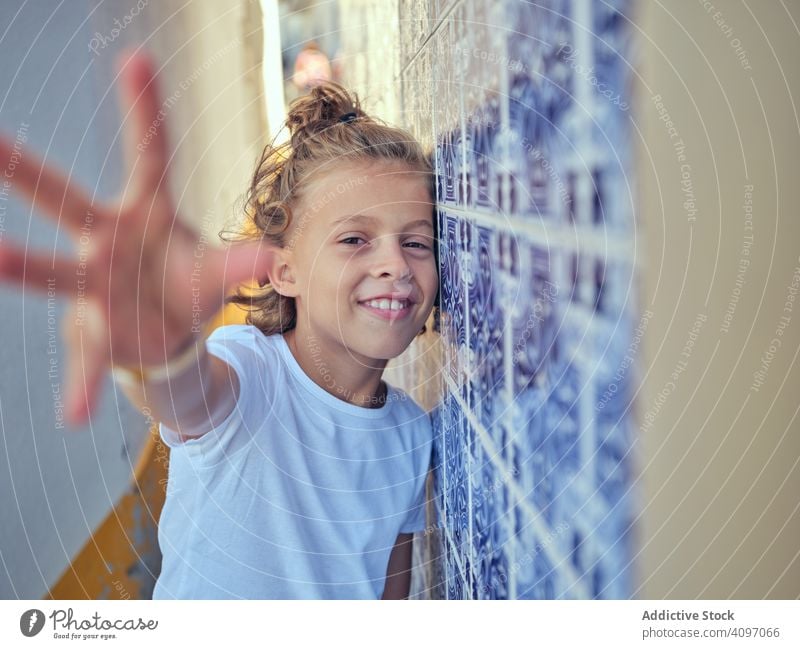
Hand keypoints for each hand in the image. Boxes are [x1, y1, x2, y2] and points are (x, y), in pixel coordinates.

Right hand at [0, 48, 272, 426]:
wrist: (169, 330)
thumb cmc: (189, 283)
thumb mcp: (219, 271)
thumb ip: (241, 262)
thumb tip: (276, 257)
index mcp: (148, 212)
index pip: (149, 154)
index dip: (145, 110)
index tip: (138, 60)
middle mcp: (108, 240)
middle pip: (66, 200)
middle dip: (28, 172)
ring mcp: (93, 283)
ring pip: (53, 270)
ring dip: (23, 264)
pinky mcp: (94, 329)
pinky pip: (86, 360)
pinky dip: (83, 387)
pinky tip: (74, 415)